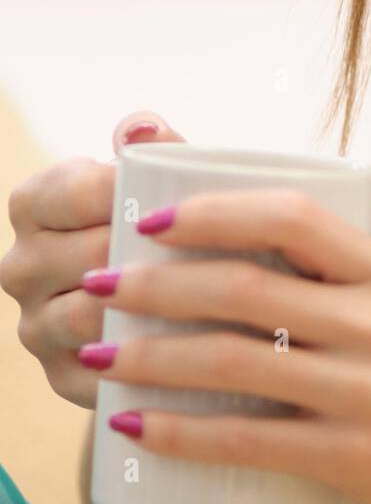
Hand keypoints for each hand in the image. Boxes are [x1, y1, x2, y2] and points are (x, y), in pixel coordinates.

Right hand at [0, 111, 185, 406]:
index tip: (181, 200)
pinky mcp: (61, 376)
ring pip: (91, 316)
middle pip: (88, 254)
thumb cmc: (160, 226)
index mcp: (34, 205)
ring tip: (210, 297)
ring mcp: (36, 325)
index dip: (132, 195)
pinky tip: (196, 352)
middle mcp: (21, 265)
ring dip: (149, 308)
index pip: (75, 192)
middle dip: (151, 252)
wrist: (155, 303)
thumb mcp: (158, 183)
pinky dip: (148, 363)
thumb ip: (153, 150)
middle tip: (215, 250)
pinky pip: (105, 373)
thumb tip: (145, 126)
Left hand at [77, 188, 370, 503]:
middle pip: (247, 288)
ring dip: (152, 357)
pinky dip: (184, 433)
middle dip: (156, 284)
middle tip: (100, 287)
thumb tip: (238, 253)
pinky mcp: (359, 460)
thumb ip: (340, 285)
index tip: (154, 222)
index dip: (215, 213)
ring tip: (99, 357)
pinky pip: (251, 440)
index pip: (294, 217)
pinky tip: (138, 427)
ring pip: (237, 361)